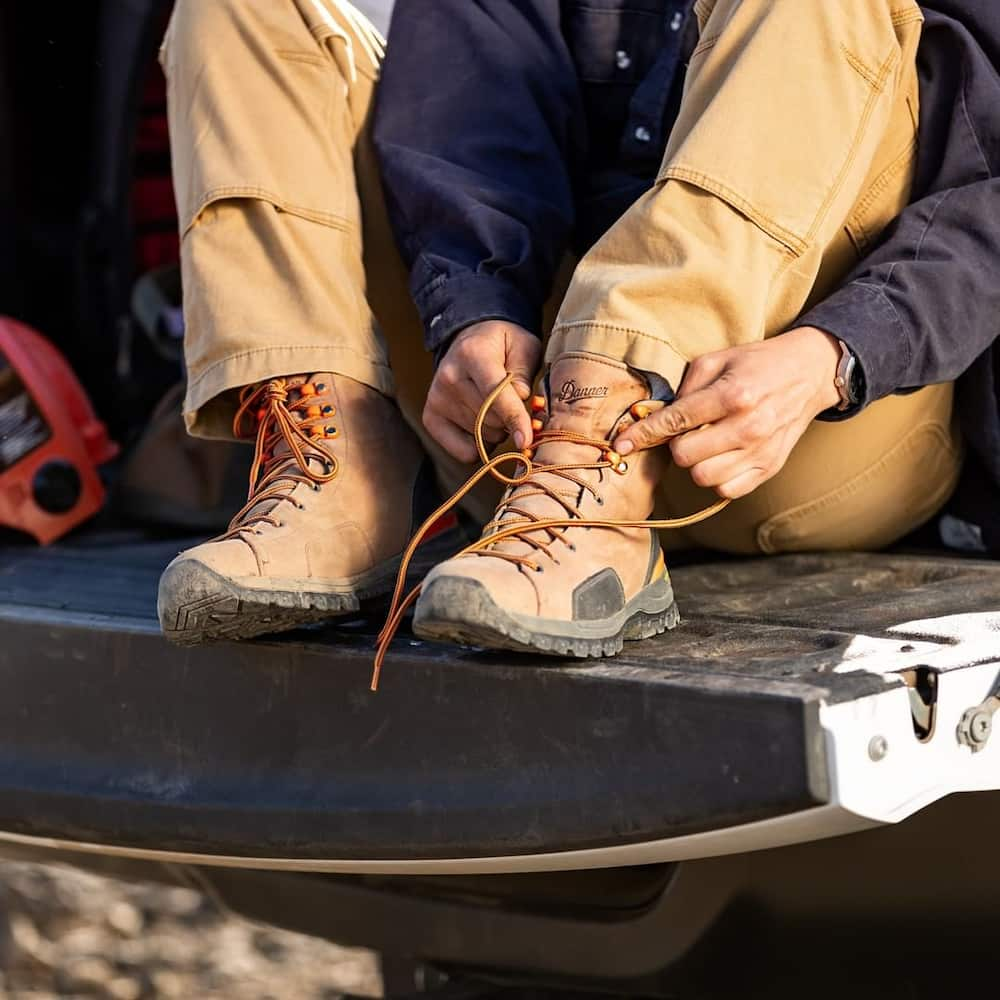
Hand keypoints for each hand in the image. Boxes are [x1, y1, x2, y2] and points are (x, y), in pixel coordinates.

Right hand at [424, 321, 541, 462]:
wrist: (470, 341)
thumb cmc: (502, 346)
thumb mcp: (524, 346)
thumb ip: (524, 372)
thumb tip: (522, 398)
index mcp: (473, 354)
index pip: (495, 393)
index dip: (514, 418)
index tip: (525, 440)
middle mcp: (449, 377)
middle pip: (491, 421)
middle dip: (511, 421)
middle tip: (514, 405)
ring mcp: (437, 399)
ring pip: (482, 438)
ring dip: (498, 431)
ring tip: (496, 408)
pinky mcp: (431, 418)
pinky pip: (464, 452)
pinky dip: (480, 446)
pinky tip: (482, 425)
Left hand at [613, 327, 842, 498]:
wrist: (810, 373)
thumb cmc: (756, 364)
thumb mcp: (716, 361)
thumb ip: (684, 389)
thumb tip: (653, 416)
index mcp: (733, 395)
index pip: (675, 422)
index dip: (643, 435)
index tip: (621, 445)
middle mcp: (749, 426)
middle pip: (686, 456)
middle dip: (676, 444)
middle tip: (687, 430)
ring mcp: (761, 451)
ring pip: (704, 478)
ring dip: (696, 463)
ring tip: (706, 442)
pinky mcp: (769, 468)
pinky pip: (726, 490)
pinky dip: (716, 477)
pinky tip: (721, 457)